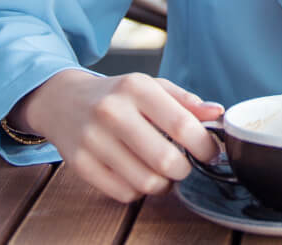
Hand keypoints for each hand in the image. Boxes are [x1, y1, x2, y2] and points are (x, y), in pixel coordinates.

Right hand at [13, 70, 223, 202]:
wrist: (63, 100)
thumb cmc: (117, 95)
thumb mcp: (151, 86)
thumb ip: (186, 101)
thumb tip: (218, 113)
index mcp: (136, 87)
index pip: (182, 125)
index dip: (204, 146)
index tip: (212, 152)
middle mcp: (112, 111)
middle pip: (166, 160)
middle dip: (184, 169)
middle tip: (184, 164)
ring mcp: (93, 140)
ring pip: (147, 183)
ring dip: (163, 184)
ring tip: (162, 171)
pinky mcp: (80, 164)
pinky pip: (124, 194)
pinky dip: (139, 190)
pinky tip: (138, 174)